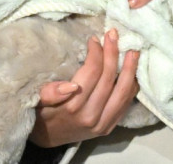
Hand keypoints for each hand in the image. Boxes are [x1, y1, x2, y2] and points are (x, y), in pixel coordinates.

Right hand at [29, 29, 138, 147]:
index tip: (94, 39)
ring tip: (134, 51)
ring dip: (130, 69)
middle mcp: (90, 116)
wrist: (48, 138)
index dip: (95, 53)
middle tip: (113, 35)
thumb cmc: (43, 113)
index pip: (91, 73)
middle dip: (112, 53)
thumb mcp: (38, 101)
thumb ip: (50, 93)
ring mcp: (103, 123)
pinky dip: (131, 85)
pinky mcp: (110, 127)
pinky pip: (126, 103)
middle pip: (108, 79)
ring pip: (122, 92)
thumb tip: (70, 86)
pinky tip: (133, 71)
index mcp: (72, 106)